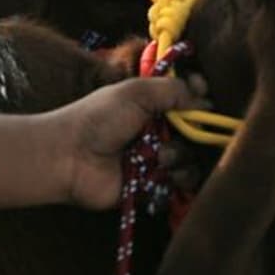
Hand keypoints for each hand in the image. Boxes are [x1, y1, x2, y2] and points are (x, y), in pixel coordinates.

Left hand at [54, 77, 202, 209]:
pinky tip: (165, 172)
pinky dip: (179, 177)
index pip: (189, 98)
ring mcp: (157, 158)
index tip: (203, 95)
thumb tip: (204, 98)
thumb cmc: (98, 118)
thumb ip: (172, 89)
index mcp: (152, 104)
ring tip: (161, 157)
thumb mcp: (135, 92)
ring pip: (192, 157)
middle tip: (183, 131)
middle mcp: (158, 130)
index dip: (200, 96)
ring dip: (182, 155)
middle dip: (196, 130)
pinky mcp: (153, 184)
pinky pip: (182, 183)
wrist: (70, 157)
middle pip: (196, 129)